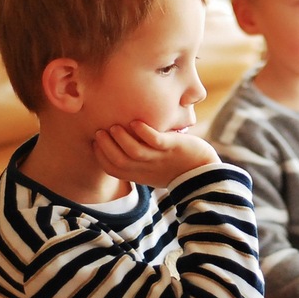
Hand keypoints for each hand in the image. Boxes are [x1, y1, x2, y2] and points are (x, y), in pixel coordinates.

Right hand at [93, 120, 219, 187]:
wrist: (203, 171)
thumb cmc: (175, 167)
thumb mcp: (152, 169)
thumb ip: (136, 160)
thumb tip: (119, 143)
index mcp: (140, 174)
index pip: (113, 170)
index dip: (101, 157)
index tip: (95, 142)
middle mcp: (148, 168)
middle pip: (120, 161)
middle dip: (106, 147)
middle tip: (101, 131)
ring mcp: (160, 158)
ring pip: (135, 152)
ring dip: (122, 139)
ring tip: (115, 126)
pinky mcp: (173, 147)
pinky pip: (155, 141)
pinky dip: (144, 132)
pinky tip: (137, 122)